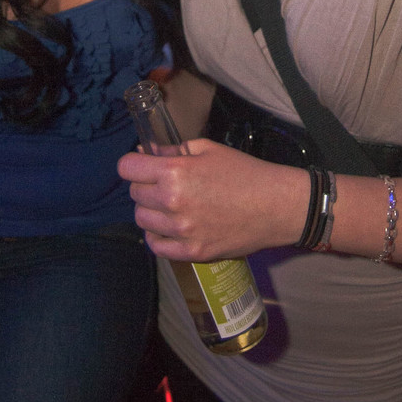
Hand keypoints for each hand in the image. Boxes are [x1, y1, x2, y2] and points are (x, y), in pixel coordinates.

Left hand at [118, 138, 308, 260]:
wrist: (275, 205)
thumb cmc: (243, 171)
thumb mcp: (207, 149)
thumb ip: (171, 151)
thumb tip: (143, 153)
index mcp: (174, 172)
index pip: (127, 168)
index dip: (133, 164)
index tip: (141, 166)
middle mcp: (172, 202)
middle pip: (134, 194)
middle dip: (144, 186)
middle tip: (162, 184)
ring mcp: (181, 230)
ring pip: (142, 220)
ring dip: (151, 211)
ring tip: (169, 206)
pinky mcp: (192, 252)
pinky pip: (156, 246)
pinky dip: (158, 236)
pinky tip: (170, 227)